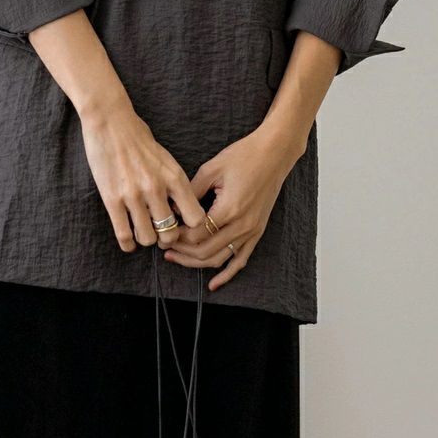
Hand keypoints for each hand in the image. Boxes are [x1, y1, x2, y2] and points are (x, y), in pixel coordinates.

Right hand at [79, 97, 205, 251]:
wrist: (111, 122)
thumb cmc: (139, 139)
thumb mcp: (166, 160)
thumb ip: (175, 184)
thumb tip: (181, 211)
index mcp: (174, 177)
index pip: (196, 218)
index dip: (191, 228)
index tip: (181, 225)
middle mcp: (156, 188)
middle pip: (170, 234)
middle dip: (166, 238)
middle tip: (160, 234)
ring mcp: (133, 195)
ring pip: (147, 238)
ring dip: (146, 239)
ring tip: (142, 232)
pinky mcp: (112, 199)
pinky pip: (123, 234)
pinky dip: (127, 243)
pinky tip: (128, 240)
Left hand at [163, 122, 302, 291]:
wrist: (274, 154)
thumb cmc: (244, 156)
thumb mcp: (211, 169)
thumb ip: (191, 192)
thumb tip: (174, 211)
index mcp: (229, 208)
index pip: (196, 235)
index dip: (176, 236)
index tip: (163, 231)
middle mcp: (242, 225)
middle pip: (205, 251)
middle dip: (181, 252)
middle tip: (164, 246)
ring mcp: (251, 231)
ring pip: (219, 259)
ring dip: (196, 263)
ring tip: (176, 258)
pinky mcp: (257, 232)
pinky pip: (240, 260)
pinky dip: (226, 274)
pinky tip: (213, 284)